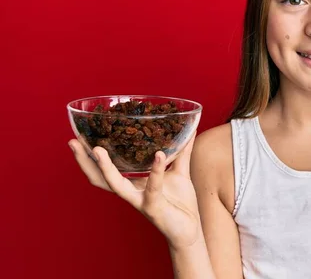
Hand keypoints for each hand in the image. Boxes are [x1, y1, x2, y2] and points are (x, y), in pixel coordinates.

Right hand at [68, 136, 200, 249]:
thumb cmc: (180, 202)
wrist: (189, 228)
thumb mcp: (179, 172)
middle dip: (84, 161)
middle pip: (99, 178)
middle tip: (74, 142)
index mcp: (133, 183)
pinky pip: (153, 187)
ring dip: (104, 168)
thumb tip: (188, 130)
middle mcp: (131, 192)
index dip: (91, 156)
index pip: (105, 170)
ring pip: (115, 185)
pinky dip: (156, 170)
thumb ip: (182, 152)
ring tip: (97, 150)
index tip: (80, 136)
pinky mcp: (153, 207)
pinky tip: (159, 155)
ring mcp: (139, 200)